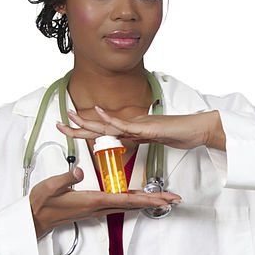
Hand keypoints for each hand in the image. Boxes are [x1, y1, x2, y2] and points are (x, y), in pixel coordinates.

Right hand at [29, 168, 181, 239]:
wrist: (36, 218)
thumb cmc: (42, 204)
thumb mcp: (50, 187)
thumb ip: (66, 179)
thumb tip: (80, 172)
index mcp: (92, 201)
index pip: (124, 200)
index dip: (145, 199)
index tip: (162, 199)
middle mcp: (99, 206)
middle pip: (133, 204)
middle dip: (155, 201)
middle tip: (174, 199)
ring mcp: (97, 208)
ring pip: (128, 204)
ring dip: (147, 201)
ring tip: (165, 198)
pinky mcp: (94, 207)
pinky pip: (119, 203)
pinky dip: (133, 200)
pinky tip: (140, 198)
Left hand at [56, 106, 224, 150]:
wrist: (196, 129)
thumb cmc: (178, 133)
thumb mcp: (152, 140)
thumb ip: (138, 140)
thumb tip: (127, 142)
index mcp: (131, 128)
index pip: (104, 131)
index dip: (86, 130)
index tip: (69, 129)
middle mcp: (131, 124)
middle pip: (100, 126)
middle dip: (78, 126)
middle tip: (59, 124)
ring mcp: (138, 125)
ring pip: (108, 123)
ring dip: (88, 121)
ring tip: (71, 116)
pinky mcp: (146, 128)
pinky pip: (126, 124)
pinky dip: (111, 119)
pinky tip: (100, 113)